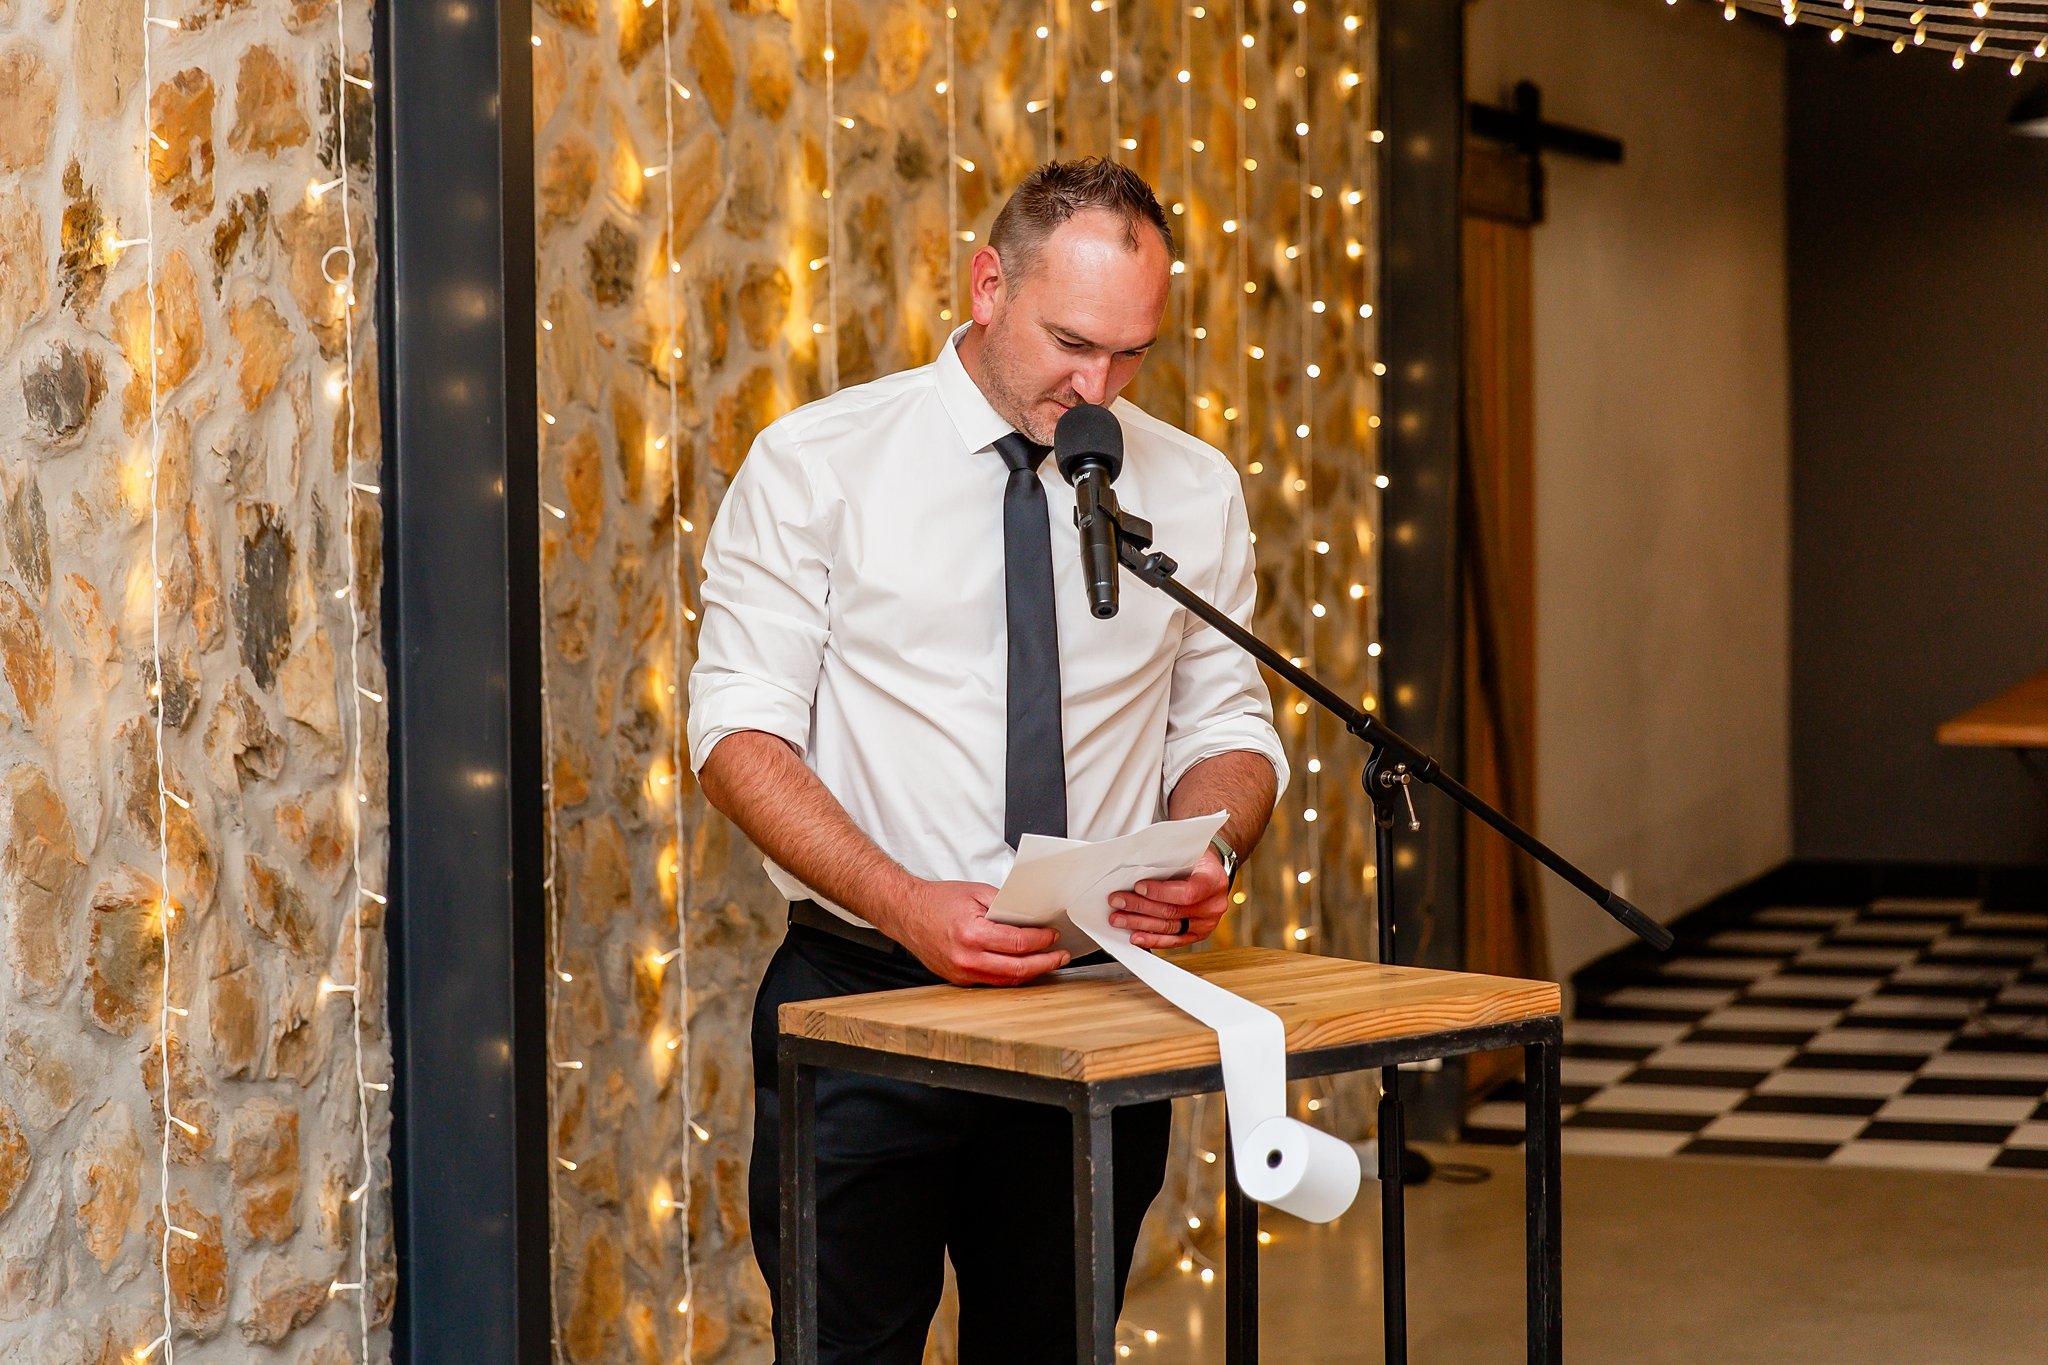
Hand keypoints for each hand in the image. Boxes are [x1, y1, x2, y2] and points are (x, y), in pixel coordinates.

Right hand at [884, 879, 1071, 986]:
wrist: (907, 913)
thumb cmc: (937, 901)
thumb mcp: (976, 893)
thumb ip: (1005, 906)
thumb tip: (1031, 917)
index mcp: (971, 934)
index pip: (1018, 944)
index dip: (1041, 941)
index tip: (1053, 936)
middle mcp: (966, 958)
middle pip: (1017, 969)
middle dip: (1045, 963)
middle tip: (1060, 956)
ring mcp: (962, 972)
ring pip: (1006, 980)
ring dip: (1031, 973)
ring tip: (1048, 963)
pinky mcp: (959, 979)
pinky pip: (992, 981)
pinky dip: (1011, 975)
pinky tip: (1024, 967)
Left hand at [1108, 848, 1230, 949]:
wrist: (1210, 871)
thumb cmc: (1197, 859)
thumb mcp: (1188, 852)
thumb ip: (1169, 861)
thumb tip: (1137, 866)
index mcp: (1214, 881)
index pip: (1187, 892)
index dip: (1160, 892)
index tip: (1138, 887)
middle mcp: (1213, 906)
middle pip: (1173, 911)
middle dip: (1141, 907)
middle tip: (1118, 901)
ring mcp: (1206, 924)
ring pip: (1169, 927)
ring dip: (1140, 924)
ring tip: (1120, 918)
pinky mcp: (1196, 935)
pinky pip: (1172, 941)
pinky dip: (1152, 939)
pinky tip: (1136, 937)